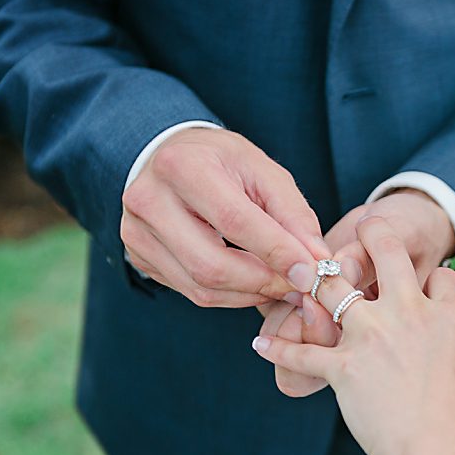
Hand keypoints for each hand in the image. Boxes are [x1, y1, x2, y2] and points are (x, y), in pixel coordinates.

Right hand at [121, 127, 329, 306]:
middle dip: (264, 283)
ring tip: (281, 285)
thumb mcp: (264, 172)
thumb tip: (317, 261)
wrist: (173, 158)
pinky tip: (253, 283)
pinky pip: (192, 292)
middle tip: (299, 286)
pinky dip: (231, 296)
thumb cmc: (223, 162)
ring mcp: (137, 233)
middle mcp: (149, 200)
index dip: (277, 252)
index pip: (234, 221)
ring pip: (201, 287)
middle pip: (212, 265)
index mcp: (183, 166)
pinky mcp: (139, 258)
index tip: (311, 272)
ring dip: (251, 294)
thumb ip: (294, 215)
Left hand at [251, 217, 454, 454]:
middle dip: (374, 236)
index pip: (443, 278)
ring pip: (334, 290)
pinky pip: (303, 351)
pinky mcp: (344, 368)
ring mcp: (373, 338)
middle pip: (386, 255)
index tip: (431, 281)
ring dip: (315, 279)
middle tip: (363, 227)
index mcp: (454, 320)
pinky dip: (279, 347)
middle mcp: (410, 315)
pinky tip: (259, 343)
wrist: (449, 452)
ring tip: (297, 270)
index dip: (437, 277)